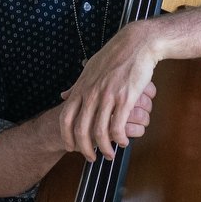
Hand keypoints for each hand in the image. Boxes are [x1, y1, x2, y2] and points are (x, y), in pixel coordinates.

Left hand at [59, 22, 161, 159]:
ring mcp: (107, 96)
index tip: (70, 147)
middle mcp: (91, 93)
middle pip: (80, 130)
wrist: (137, 43)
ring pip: (99, 131)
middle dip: (84, 148)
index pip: (65, 118)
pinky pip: (118, 125)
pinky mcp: (125, 98)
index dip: (66, 136)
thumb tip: (63, 95)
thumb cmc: (114, 56)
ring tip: (109, 154)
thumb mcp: (89, 69)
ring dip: (104, 148)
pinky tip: (123, 142)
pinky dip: (119, 138)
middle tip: (90, 158)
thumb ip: (76, 86)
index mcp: (81, 88)